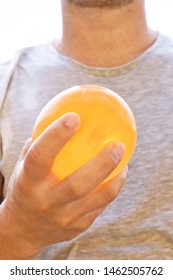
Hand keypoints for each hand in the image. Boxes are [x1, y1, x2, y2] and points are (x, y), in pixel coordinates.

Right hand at [0, 112, 126, 258]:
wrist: (23, 229)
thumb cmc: (26, 187)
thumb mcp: (23, 165)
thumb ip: (40, 144)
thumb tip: (62, 114)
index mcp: (28, 182)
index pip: (40, 156)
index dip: (56, 136)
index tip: (75, 116)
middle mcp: (46, 201)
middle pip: (77, 185)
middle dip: (101, 164)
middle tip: (118, 145)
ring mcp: (63, 218)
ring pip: (96, 199)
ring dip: (114, 178)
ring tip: (125, 160)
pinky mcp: (77, 227)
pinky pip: (99, 207)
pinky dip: (111, 189)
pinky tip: (117, 175)